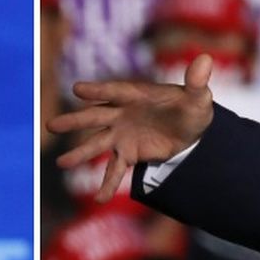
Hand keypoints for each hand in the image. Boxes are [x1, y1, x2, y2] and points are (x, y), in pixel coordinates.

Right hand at [47, 55, 216, 201]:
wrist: (191, 130)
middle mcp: (122, 113)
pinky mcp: (127, 153)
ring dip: (80, 154)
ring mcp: (121, 134)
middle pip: (95, 117)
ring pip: (97, 144)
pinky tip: (99, 199)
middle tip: (52, 126)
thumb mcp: (198, 98)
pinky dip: (107, 184)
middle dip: (75, 122)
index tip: (77, 89)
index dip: (97, 91)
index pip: (114, 92)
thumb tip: (206, 59)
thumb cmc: (192, 108)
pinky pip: (114, 169)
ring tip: (60, 164)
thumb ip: (196, 82)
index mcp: (136, 95)